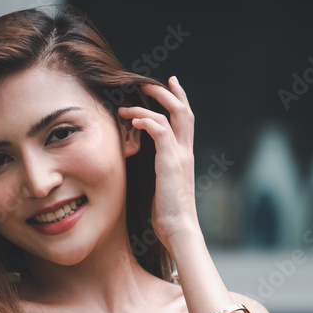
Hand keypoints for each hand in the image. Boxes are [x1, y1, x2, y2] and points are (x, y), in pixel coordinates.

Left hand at [117, 76, 200, 249]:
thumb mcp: (161, 186)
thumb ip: (156, 169)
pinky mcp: (171, 162)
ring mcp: (180, 156)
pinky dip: (146, 120)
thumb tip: (142, 162)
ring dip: (148, 105)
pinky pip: (160, 131)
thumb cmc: (167, 214)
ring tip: (127, 103)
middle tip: (147, 83)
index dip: (179, 99)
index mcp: (184, 156)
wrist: (179, 230)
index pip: (185, 120)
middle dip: (167, 92)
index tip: (169, 83)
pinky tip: (132, 120)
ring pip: (172, 115)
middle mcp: (185, 152)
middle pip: (183, 110)